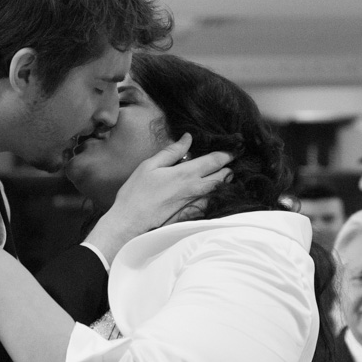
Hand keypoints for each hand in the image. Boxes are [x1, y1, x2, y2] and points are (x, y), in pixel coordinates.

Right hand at [84, 135, 232, 264]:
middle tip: (228, 162)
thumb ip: (171, 151)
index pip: (215, 160)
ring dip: (223, 182)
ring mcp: (196, 205)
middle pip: (223, 177)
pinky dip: (213, 197)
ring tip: (221, 176)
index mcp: (186, 174)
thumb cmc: (136, 193)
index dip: (227, 153)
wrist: (130, 223)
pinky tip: (208, 193)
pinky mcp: (192, 216)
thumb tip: (187, 138)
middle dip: (228, 168)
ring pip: (219, 191)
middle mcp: (196, 189)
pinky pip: (210, 204)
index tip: (232, 148)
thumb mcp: (150, 165)